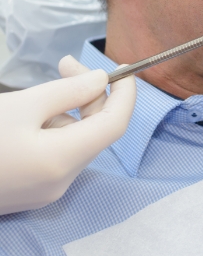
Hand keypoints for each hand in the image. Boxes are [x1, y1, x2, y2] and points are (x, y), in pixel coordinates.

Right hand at [0, 56, 135, 215]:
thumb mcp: (22, 105)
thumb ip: (68, 91)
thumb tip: (103, 80)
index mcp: (63, 161)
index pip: (116, 124)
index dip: (126, 94)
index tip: (123, 67)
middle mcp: (62, 182)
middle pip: (96, 131)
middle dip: (89, 94)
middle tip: (66, 63)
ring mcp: (46, 191)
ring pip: (76, 141)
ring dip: (69, 109)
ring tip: (42, 89)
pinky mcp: (32, 192)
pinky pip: (58, 154)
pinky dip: (55, 128)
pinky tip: (32, 113)